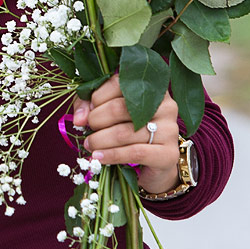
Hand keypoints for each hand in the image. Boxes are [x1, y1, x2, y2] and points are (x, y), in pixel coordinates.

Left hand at [73, 74, 180, 194]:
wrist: (154, 165)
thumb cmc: (129, 133)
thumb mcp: (107, 114)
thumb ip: (90, 107)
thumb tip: (79, 118)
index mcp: (152, 88)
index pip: (118, 83)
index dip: (96, 98)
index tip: (86, 113)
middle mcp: (166, 105)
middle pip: (119, 108)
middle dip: (96, 120)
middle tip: (87, 131)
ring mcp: (170, 129)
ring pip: (124, 132)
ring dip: (100, 140)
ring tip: (89, 145)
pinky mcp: (168, 153)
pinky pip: (134, 152)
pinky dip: (112, 155)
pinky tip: (99, 157)